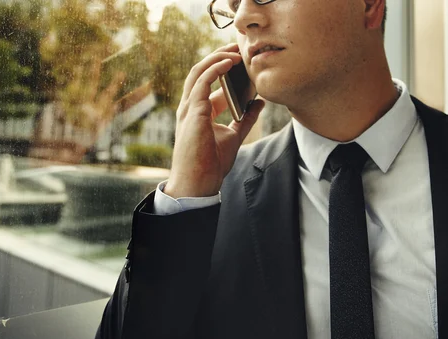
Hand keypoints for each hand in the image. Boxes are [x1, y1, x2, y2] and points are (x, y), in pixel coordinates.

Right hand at [164, 43, 264, 197]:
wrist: (199, 182)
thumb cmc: (211, 165)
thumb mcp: (233, 137)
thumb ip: (245, 119)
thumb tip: (259, 103)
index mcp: (197, 113)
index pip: (208, 84)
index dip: (224, 71)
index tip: (241, 63)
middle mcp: (190, 107)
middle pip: (200, 72)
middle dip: (217, 57)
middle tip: (237, 47)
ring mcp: (189, 108)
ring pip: (198, 71)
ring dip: (216, 58)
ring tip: (235, 50)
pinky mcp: (193, 111)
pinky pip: (202, 81)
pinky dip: (215, 68)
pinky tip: (230, 62)